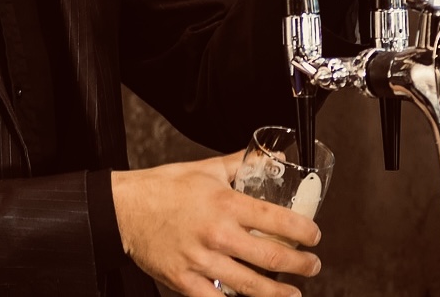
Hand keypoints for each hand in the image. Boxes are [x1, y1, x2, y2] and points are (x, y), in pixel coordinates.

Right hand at [111, 153, 321, 296]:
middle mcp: (217, 233)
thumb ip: (240, 164)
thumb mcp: (204, 169)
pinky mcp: (186, 281)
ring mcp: (202, 260)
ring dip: (280, 295)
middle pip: (273, 259)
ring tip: (293, 294)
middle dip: (301, 265)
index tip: (314, 236)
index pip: (278, 221)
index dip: (304, 231)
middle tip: (311, 265)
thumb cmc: (164, 187)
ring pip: (253, 287)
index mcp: (224, 203)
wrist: (125, 208)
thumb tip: (271, 156)